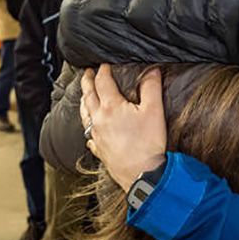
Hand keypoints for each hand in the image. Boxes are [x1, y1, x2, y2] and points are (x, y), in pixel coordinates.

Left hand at [80, 64, 166, 191]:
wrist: (142, 174)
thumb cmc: (148, 143)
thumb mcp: (154, 111)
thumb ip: (151, 87)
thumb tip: (151, 70)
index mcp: (111, 107)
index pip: (103, 82)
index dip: (103, 71)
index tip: (104, 65)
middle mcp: (99, 119)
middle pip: (88, 96)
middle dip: (87, 82)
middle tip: (87, 73)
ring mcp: (96, 136)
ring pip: (84, 115)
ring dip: (84, 102)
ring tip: (84, 96)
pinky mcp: (100, 150)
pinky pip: (89, 136)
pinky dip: (88, 128)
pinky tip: (91, 130)